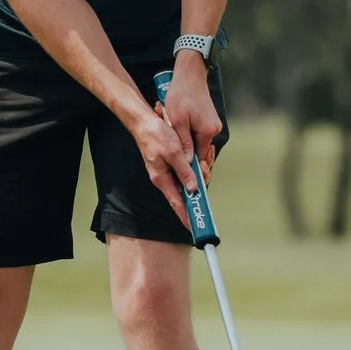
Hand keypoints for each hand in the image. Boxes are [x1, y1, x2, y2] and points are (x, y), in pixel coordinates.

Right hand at [127, 103, 196, 224]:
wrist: (144, 122)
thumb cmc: (155, 135)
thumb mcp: (173, 152)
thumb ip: (184, 171)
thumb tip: (193, 188)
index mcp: (162, 179)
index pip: (176, 203)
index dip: (186, 216)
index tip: (194, 227)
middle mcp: (164, 178)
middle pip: (184, 193)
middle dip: (197, 192)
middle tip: (207, 179)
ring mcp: (167, 171)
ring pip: (186, 182)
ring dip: (197, 177)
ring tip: (205, 165)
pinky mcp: (170, 163)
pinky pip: (185, 171)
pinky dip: (193, 168)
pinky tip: (200, 162)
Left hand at [161, 55, 222, 177]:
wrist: (190, 74)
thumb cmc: (181, 95)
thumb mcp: (177, 121)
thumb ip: (183, 143)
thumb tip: (187, 162)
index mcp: (207, 132)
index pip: (200, 158)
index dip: (191, 170)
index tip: (186, 181)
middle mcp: (214, 130)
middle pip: (202, 153)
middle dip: (191, 161)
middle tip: (181, 173)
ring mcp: (213, 125)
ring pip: (200, 145)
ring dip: (190, 149)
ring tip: (179, 155)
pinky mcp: (209, 120)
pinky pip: (200, 136)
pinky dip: (192, 140)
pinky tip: (182, 140)